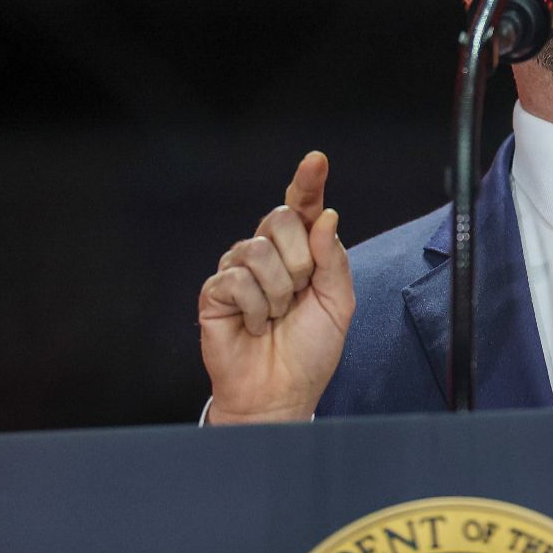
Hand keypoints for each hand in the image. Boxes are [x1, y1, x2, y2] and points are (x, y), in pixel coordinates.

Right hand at [198, 152, 354, 422]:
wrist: (281, 392)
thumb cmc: (309, 350)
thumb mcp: (337, 303)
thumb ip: (333, 259)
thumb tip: (326, 216)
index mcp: (301, 252)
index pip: (303, 208)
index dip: (308, 182)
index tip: (316, 160)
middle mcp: (268, 254)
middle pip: (280, 219)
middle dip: (300, 261)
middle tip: (300, 294)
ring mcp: (238, 269)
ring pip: (259, 251)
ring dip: (278, 293)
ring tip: (276, 317)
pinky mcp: (215, 291)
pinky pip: (237, 280)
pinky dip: (254, 309)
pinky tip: (253, 325)